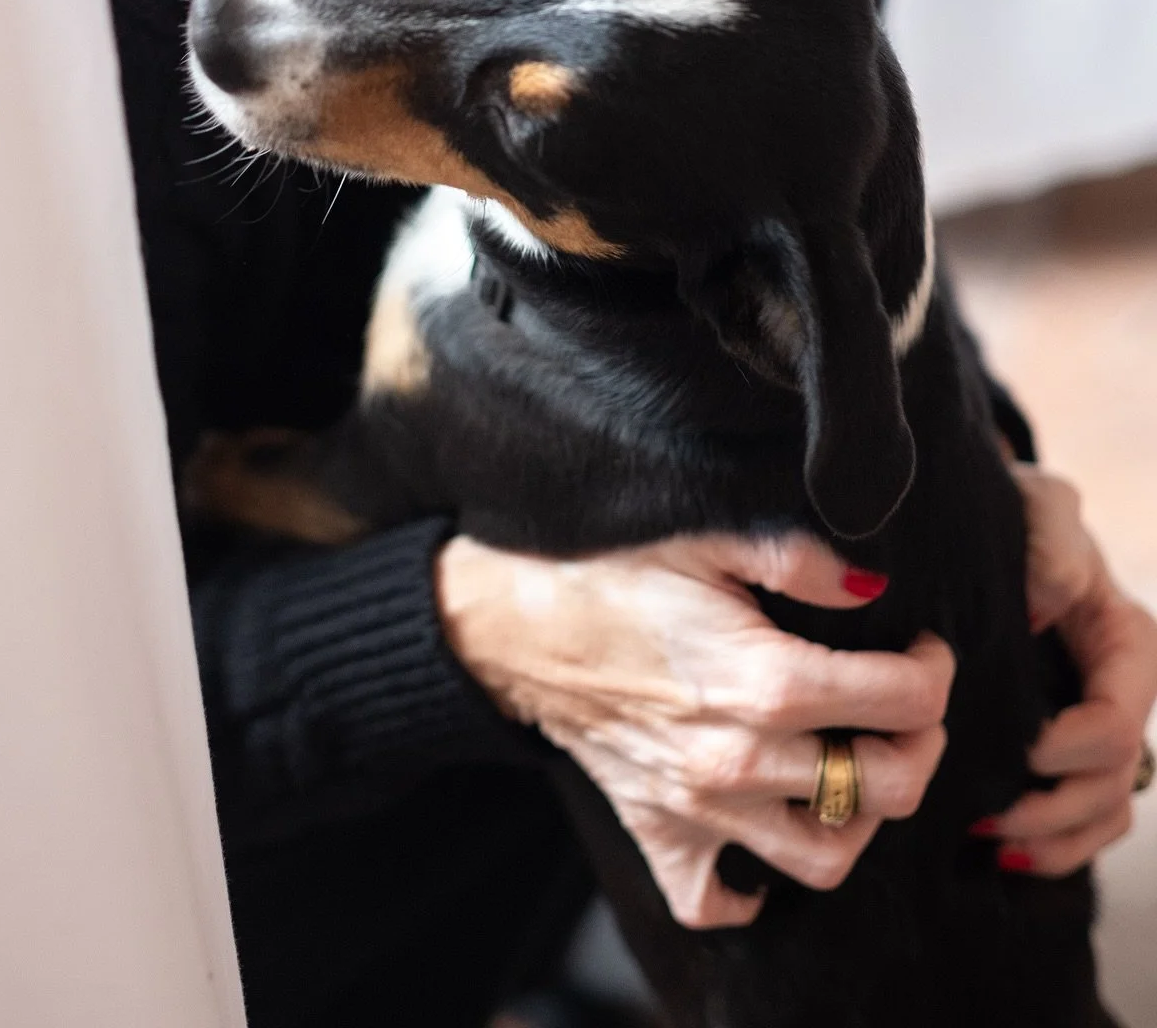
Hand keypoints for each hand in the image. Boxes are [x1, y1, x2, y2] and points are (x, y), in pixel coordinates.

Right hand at [435, 531, 952, 927]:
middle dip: (920, 745)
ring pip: (826, 857)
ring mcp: (698, 808)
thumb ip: (798, 554)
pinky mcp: (657, 831)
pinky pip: (716, 901)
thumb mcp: (702, 532)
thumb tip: (875, 580)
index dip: (933, 669)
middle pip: (886, 788)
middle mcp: (741, 758)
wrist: (501, 621)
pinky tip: (767, 828)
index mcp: (763, 680)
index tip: (923, 646)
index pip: (902, 699)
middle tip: (907, 706)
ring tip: (855, 762)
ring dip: (862, 816)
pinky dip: (752, 888)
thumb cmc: (603, 567)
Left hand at [975, 465, 1156, 875]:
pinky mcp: (1066, 748)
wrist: (982, 524)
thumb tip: (1044, 608)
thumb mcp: (1041, 507)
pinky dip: (1054, 849)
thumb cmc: (1020, 513)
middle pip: (1113, 780)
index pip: (1117, 720)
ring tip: (992, 839)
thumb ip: (1052, 545)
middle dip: (1058, 808)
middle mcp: (1119, 691)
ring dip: (1055, 839)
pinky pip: (1084, 821)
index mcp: (1125, 643)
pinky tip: (1004, 855)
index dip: (1072, 748)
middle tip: (989, 814)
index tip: (1021, 748)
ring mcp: (1094, 724)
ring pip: (1103, 811)